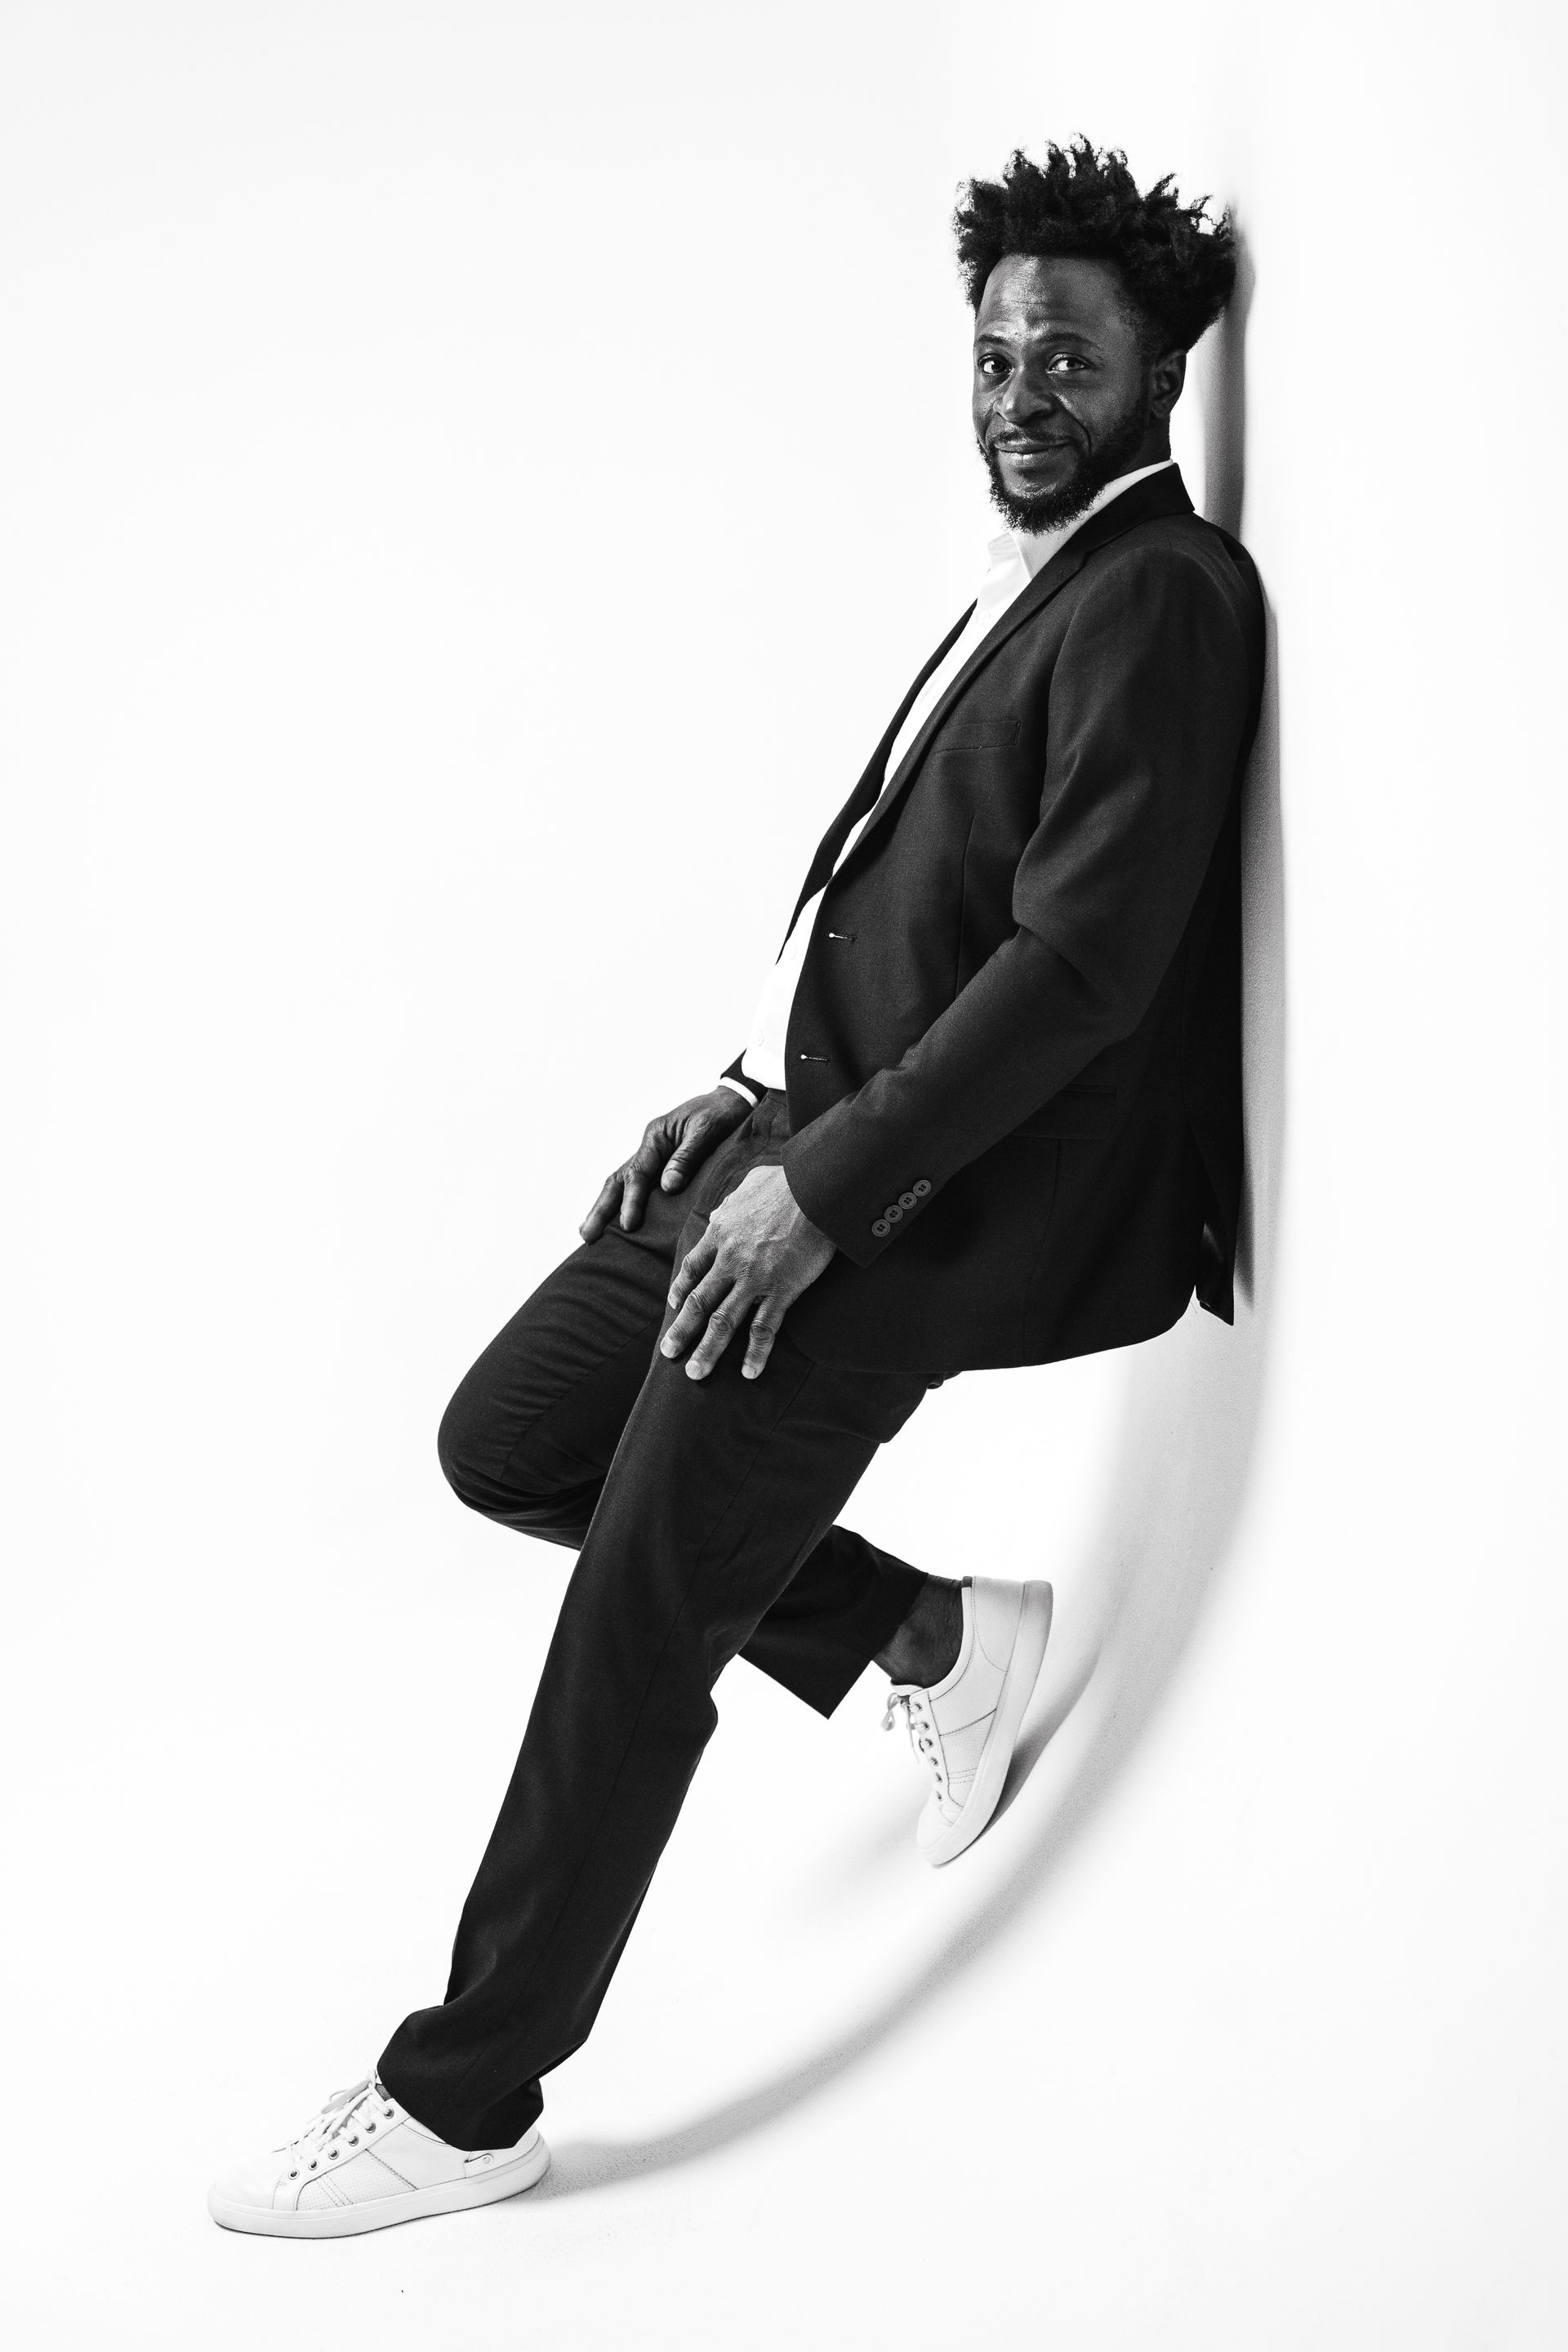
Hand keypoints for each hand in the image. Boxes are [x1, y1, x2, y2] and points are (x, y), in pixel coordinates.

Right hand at [580, 1087, 752, 1242]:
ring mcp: (653, 1156)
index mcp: (655, 1137)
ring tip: (590, 1234)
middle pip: (617, 1180)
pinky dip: (625, 1203)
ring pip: (622, 1184)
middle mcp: (649, 1147)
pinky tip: (618, 1222)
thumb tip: (667, 1186)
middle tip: (587, 1236)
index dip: (631, 1200)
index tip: (628, 1224)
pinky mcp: (662, 1165)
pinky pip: (639, 1186)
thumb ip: (687, 1157)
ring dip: (605, 1208)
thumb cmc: (721, 1113)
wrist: (733, 1101)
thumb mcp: (707, 1129)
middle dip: (601, 1208)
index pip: (637, 1173)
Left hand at [661, 1164, 834, 1379]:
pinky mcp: (781, 1290)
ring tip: (696, 1375)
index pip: (692, 1267)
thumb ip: (732, 1202)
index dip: (681, 1289)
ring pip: (723, 1322)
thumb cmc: (787, 1180)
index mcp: (720, 1232)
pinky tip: (749, 1373)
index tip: (674, 1305)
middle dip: (682, 1331)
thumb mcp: (748, 1184)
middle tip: (668, 1354)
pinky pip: (764, 1327)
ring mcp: (754, 1278)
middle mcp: (730, 1260)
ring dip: (708, 1351)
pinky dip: (756, 1353)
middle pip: (699, 1301)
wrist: (814, 1189)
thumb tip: (724, 1208)